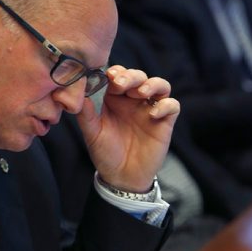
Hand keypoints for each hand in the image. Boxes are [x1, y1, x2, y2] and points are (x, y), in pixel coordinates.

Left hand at [77, 65, 179, 191]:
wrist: (122, 178)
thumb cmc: (106, 154)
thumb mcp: (92, 134)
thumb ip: (87, 115)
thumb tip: (79, 95)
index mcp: (115, 99)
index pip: (119, 76)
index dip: (116, 72)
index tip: (109, 77)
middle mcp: (134, 101)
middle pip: (139, 76)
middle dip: (131, 76)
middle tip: (121, 83)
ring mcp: (150, 110)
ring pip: (160, 85)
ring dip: (151, 84)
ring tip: (140, 93)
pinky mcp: (164, 122)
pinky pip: (172, 105)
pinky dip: (165, 105)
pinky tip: (153, 113)